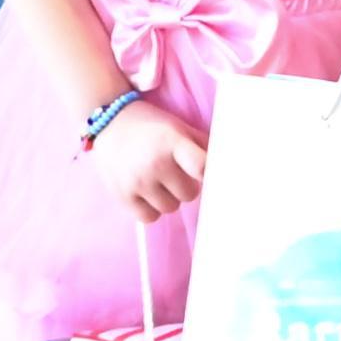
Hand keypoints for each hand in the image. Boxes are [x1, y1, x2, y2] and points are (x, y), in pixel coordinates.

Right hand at [96, 101, 205, 222]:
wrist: (109, 123)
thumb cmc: (151, 127)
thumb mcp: (179, 128)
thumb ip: (204, 146)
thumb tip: (231, 165)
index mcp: (171, 142)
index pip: (201, 167)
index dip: (209, 175)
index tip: (210, 176)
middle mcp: (154, 163)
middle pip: (189, 194)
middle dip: (185, 185)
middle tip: (175, 172)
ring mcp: (137, 181)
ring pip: (170, 208)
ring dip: (169, 197)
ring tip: (159, 181)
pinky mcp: (122, 196)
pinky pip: (150, 217)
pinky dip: (151, 209)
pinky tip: (146, 192)